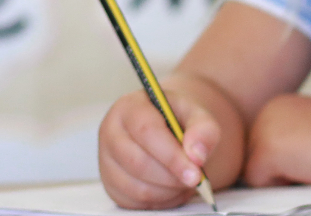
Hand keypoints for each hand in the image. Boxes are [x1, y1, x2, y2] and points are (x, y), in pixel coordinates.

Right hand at [98, 89, 220, 208]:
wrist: (168, 129)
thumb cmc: (179, 120)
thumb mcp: (197, 115)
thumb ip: (203, 129)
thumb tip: (197, 156)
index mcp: (130, 108)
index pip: (147, 132)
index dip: (172, 156)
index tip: (195, 173)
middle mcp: (111, 133)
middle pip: (138, 163)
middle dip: (173, 177)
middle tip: (196, 178)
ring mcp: (106, 161)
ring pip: (136, 187)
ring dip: (168, 191)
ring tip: (186, 180)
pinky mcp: (111, 184)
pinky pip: (135, 202)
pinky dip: (161, 200)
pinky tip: (173, 188)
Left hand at [243, 93, 310, 184]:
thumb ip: (292, 138)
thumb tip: (274, 162)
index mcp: (279, 104)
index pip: (264, 146)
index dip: (291, 159)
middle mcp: (267, 110)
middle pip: (255, 158)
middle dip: (282, 168)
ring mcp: (264, 129)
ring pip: (255, 172)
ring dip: (283, 177)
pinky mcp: (266, 151)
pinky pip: (259, 184)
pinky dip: (284, 185)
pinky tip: (309, 169)